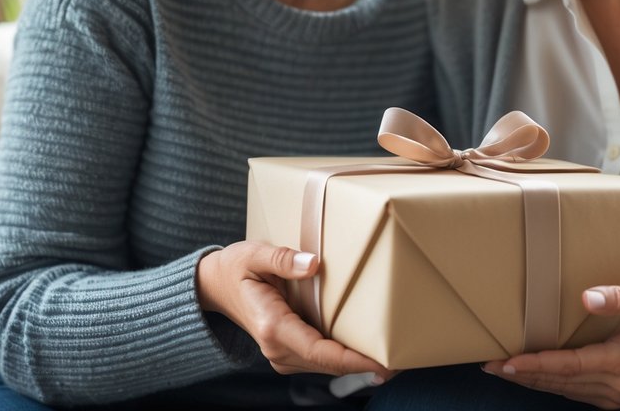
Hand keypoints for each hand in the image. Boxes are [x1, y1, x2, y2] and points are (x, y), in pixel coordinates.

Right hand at [196, 241, 392, 381]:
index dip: (354, 361)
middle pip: (329, 364)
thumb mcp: (253, 254)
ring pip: (327, 365)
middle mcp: (277, 348)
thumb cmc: (235, 267)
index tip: (384, 363)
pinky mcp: (287, 352)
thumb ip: (282, 259)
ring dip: (359, 364)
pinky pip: (321, 359)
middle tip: (406, 359)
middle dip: (367, 365)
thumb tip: (313, 263)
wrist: (213, 287)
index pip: (321, 351)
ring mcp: (281, 354)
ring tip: (396, 356)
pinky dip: (345, 358)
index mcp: (272, 326)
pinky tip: (370, 351)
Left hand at [483, 281, 619, 408]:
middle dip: (523, 374)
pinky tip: (539, 373)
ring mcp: (619, 393)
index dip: (535, 363)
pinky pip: (578, 390)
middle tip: (488, 363)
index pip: (568, 366)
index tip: (506, 360)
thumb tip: (586, 298)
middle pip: (561, 382)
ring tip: (504, 368)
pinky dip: (554, 382)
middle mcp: (618, 385)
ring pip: (567, 389)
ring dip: (535, 380)